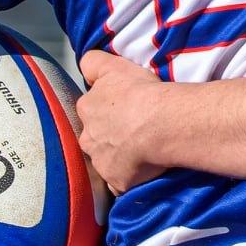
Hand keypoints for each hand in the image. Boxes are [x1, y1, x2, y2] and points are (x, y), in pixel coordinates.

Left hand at [78, 51, 167, 193]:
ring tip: (141, 152)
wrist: (161, 123)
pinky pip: (119, 183)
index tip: (122, 109)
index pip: (90, 110)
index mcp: (87, 109)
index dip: (106, 109)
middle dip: (108, 136)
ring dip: (118, 158)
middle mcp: (88, 138)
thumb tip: (84, 66)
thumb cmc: (141, 92)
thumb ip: (93, 62)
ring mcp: (101, 163)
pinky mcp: (117, 181)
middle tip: (132, 131)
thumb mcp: (114, 65)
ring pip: (105, 161)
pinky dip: (128, 179)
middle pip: (95, 138)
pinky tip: (143, 172)